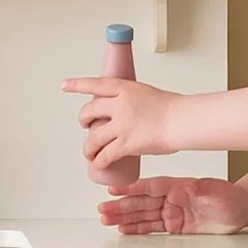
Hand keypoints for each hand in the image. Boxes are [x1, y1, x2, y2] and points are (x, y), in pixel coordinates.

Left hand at [62, 76, 180, 167]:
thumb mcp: (148, 94)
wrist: (183, 121)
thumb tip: (130, 114)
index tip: (65, 85)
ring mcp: (121, 125)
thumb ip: (134, 102)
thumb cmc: (174, 109)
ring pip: (93, 137)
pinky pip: (105, 155)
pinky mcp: (125, 144)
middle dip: (83, 120)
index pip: (96, 84)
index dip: (78, 85)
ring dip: (88, 147)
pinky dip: (98, 161)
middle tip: (84, 125)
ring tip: (89, 152)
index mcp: (125, 89)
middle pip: (89, 111)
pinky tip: (97, 164)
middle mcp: (119, 105)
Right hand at [97, 176, 247, 235]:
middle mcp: (172, 199)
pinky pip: (151, 227)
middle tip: (104, 208)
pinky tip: (124, 229)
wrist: (242, 211)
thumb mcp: (219, 192)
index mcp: (179, 187)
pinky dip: (136, 228)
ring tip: (107, 219)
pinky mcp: (175, 226)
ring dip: (124, 217)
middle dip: (122, 205)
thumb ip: (203, 189)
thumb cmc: (233, 199)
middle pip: (142, 202)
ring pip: (143, 215)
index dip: (132, 188)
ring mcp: (172, 212)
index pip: (151, 187)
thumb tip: (191, 187)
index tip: (115, 189)